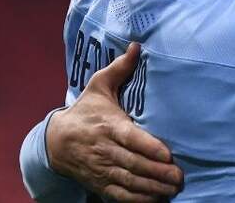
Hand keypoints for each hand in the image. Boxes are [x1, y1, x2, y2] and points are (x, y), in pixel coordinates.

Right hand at [47, 43, 183, 200]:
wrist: (55, 141)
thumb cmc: (85, 110)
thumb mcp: (99, 87)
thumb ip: (120, 68)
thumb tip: (137, 46)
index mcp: (108, 126)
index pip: (130, 138)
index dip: (149, 147)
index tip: (168, 154)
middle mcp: (105, 150)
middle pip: (133, 164)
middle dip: (157, 172)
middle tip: (179, 176)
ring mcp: (102, 169)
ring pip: (128, 181)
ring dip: (151, 187)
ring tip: (172, 189)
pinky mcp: (99, 183)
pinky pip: (118, 195)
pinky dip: (136, 200)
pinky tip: (155, 200)